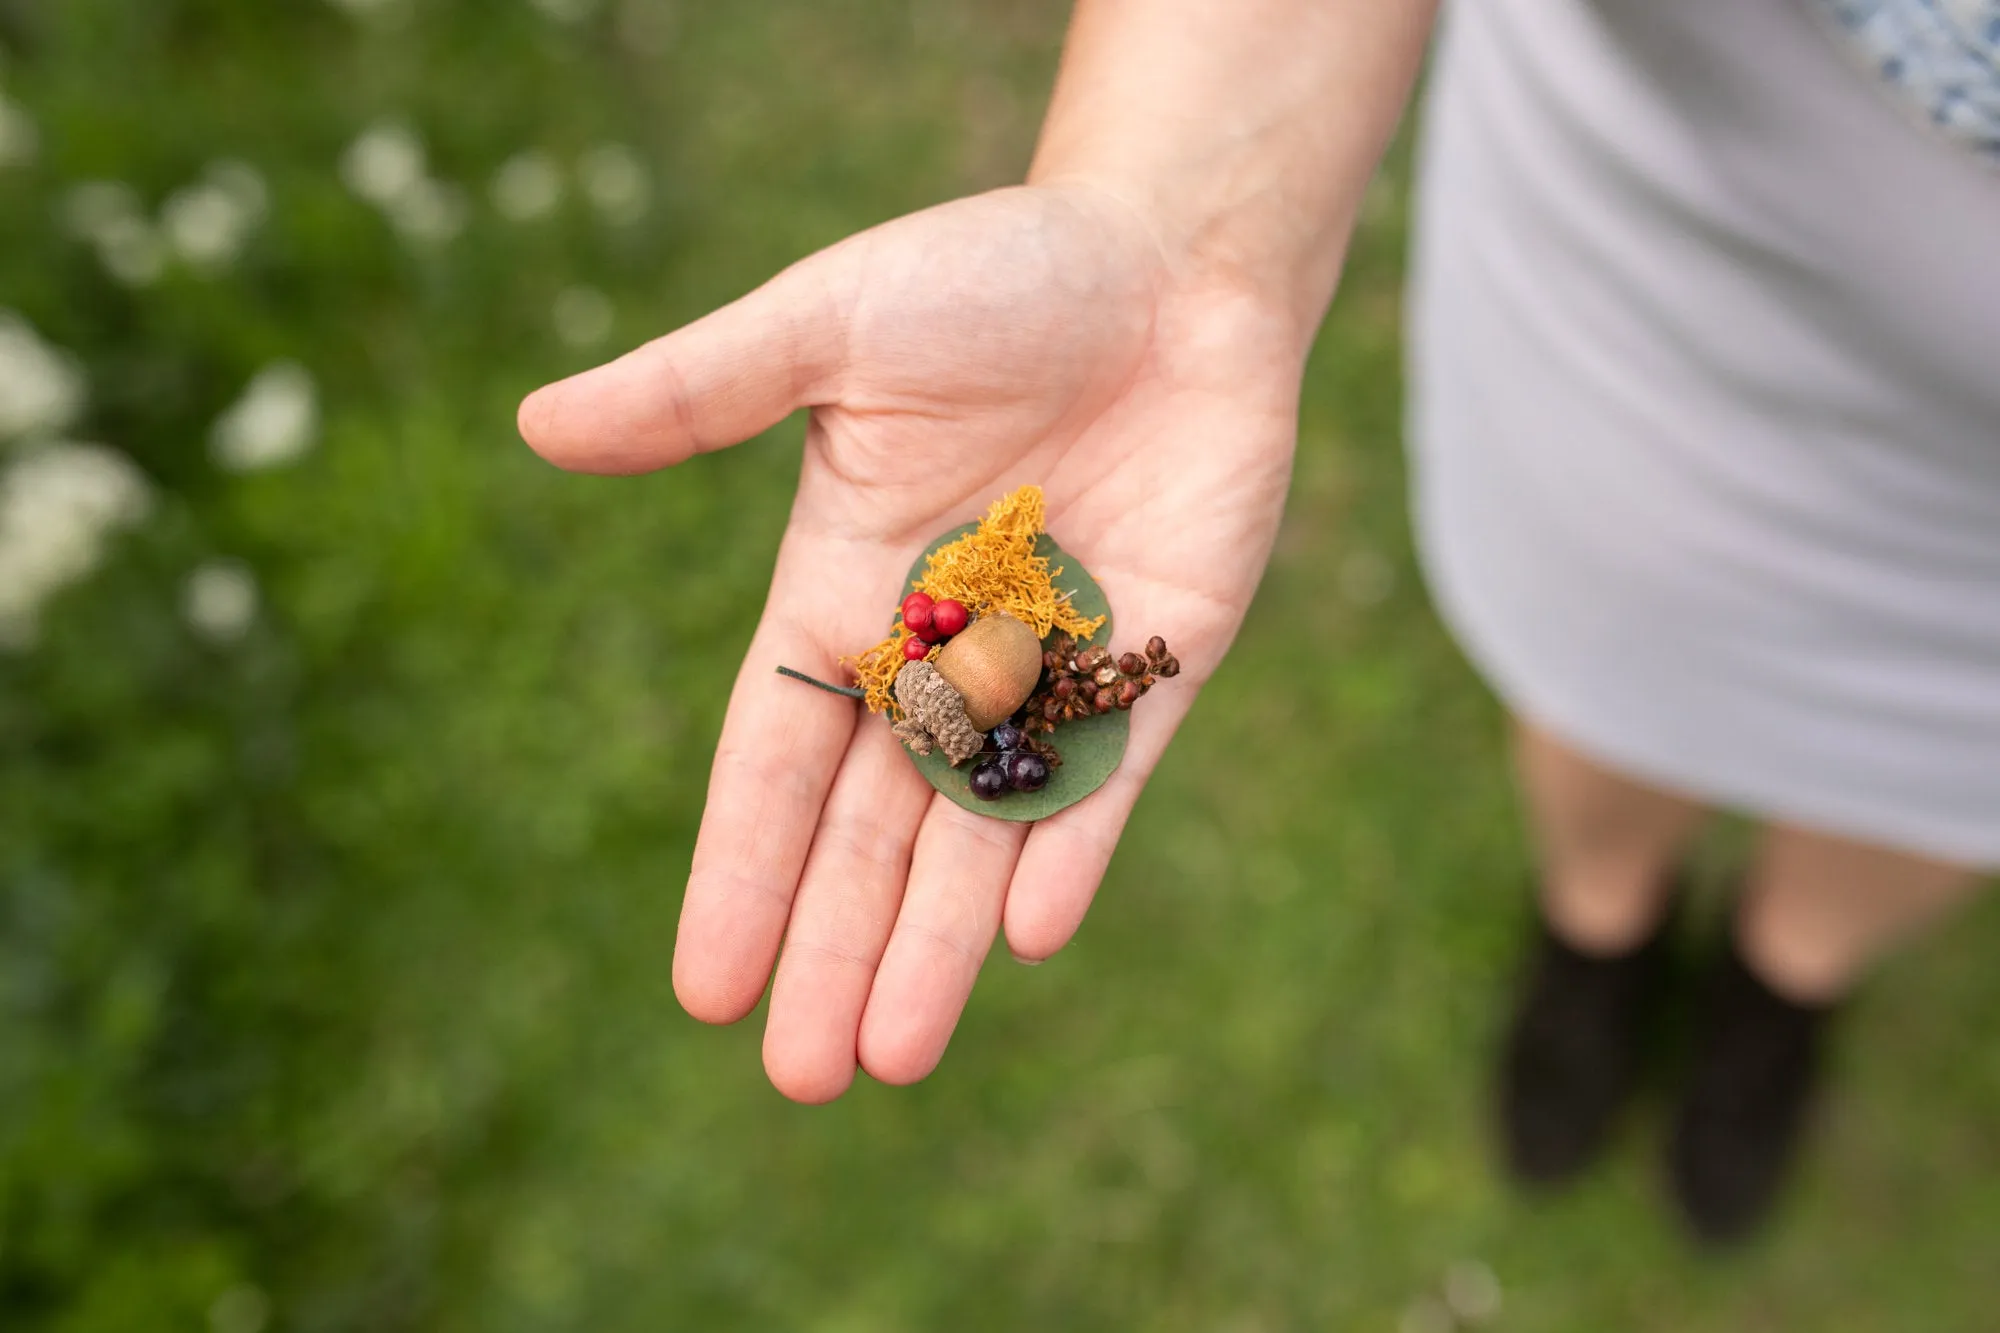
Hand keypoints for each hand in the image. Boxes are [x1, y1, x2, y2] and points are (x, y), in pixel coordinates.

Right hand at [519, 182, 1303, 1100]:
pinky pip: (1111, 776)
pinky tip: (1033, 939)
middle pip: (871, 830)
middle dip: (834, 948)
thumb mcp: (831, 325)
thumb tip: (535, 425)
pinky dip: (1074, 851)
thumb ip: (701, 390)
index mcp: (842, 590)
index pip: (776, 758)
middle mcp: (938, 654)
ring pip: (984, 833)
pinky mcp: (1158, 659)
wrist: (1168, 258)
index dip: (740, 870)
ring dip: (939, 944)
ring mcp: (1049, 667)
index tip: (703, 987)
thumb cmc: (993, 273)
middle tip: (802, 1081)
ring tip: (890, 1057)